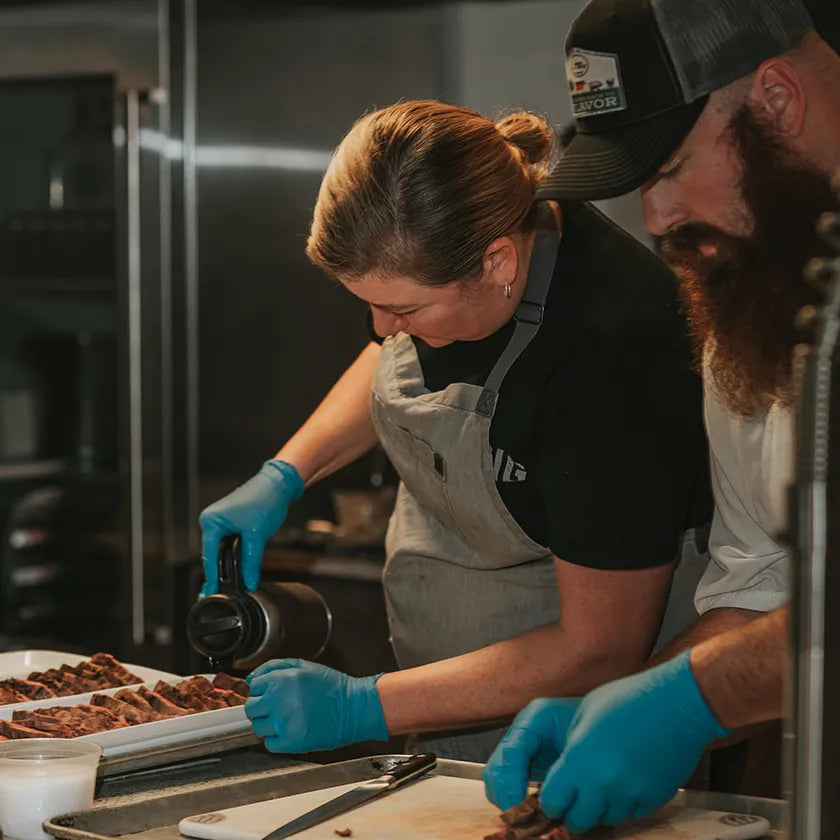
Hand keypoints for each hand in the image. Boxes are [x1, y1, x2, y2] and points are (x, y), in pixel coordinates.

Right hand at [199, 459, 303, 593]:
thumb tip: (249, 582)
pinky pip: (229, 543)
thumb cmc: (265, 501)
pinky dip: (233, 555)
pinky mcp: (230, 522)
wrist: (278, 484)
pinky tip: (237, 569)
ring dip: (228, 564)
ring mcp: (220, 521)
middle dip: (221, 572)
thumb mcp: (257, 536)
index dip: (213, 576)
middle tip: (221, 593)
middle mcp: (212, 520)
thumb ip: (251, 561)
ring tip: (230, 584)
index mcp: (211, 521)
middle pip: (214, 553)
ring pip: (222, 550)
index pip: (209, 555)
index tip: (212, 593)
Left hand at [244, 659, 388, 752]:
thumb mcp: (304, 666)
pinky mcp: (291, 742)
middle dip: (263, 707)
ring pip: (259, 727)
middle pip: (252, 708)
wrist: (354, 708)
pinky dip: (278, 739)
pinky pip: (270, 744)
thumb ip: (274, 668)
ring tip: (289, 718)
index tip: (272, 693)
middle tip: (280, 707)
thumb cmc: (332, 687)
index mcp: (282, 679)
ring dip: (270, 724)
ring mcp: (284, 723)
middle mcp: (280, 700)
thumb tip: (251, 678)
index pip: (254, 686)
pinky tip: (292, 729)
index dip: (264, 689)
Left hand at [484, 651, 729, 834]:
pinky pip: (630, 814)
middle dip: (571, 809)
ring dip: (599, 807)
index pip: (551, 801)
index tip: (554, 790)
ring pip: (604, 819)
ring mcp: (630, 795)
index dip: (550, 797)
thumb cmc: (626, 699)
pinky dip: (624, 803)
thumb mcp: (584, 714)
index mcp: (579, 759)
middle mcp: (603, 784)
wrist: (678, 703)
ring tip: (602, 781)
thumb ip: (567, 748)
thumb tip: (555, 771)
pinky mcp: (653, 800)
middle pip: (576, 821)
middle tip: (575, 792)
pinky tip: (626, 779)